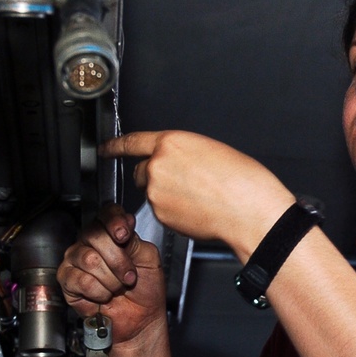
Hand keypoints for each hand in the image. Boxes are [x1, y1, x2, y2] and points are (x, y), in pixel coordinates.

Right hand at [58, 204, 166, 347]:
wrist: (141, 318)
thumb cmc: (146, 289)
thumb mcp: (149, 258)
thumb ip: (135, 239)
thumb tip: (122, 225)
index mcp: (111, 233)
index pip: (106, 213)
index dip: (114, 222)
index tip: (124, 235)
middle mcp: (91, 243)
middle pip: (95, 235)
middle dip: (118, 260)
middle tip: (129, 275)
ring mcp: (76, 260)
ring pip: (89, 259)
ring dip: (111, 279)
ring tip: (118, 288)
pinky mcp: (67, 280)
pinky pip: (80, 280)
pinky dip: (98, 291)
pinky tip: (104, 296)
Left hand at [100, 131, 294, 255]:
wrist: (249, 210)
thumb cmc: (241, 180)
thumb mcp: (210, 150)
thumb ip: (183, 152)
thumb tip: (176, 162)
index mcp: (171, 142)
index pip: (132, 141)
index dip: (115, 145)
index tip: (106, 148)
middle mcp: (158, 165)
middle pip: (141, 170)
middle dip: (153, 176)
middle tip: (181, 183)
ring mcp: (156, 192)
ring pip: (151, 192)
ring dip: (166, 195)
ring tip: (197, 197)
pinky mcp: (161, 215)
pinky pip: (161, 211)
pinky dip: (173, 211)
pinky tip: (195, 209)